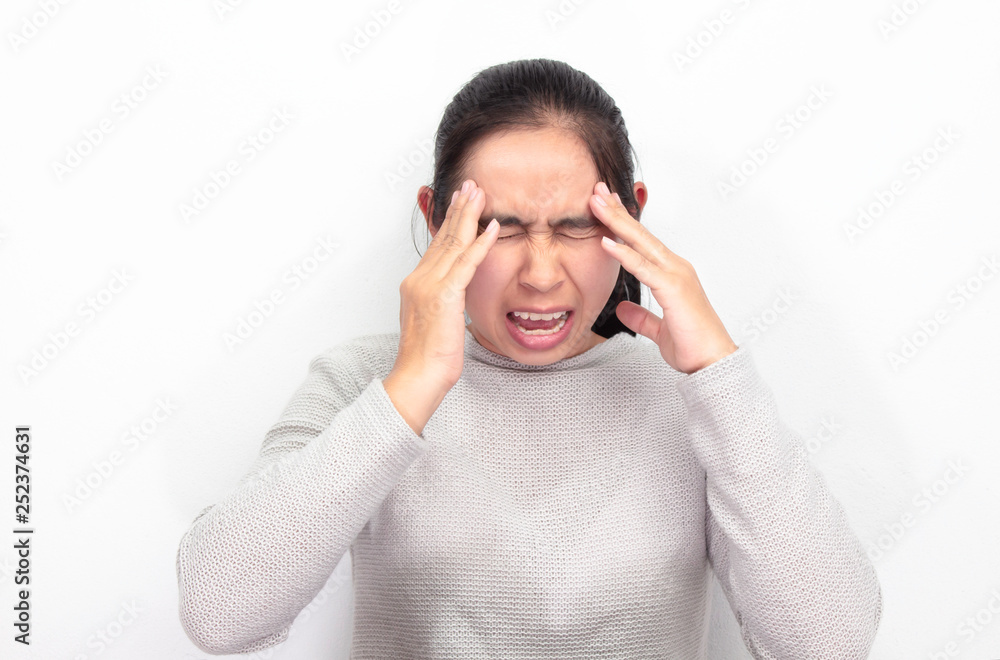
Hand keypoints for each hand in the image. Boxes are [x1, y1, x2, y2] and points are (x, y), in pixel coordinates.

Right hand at [394, 178, 498, 389]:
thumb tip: (454, 297)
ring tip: (479, 193)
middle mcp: (419, 279)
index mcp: (415, 284)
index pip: (436, 246)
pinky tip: (492, 226)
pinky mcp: (444, 295)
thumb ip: (443, 303)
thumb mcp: (435, 323)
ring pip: (453, 242)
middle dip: (458, 209)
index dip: (449, 222)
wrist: (417, 377)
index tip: (459, 203)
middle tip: (470, 186)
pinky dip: (481, 242)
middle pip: (442, 237)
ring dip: (468, 215)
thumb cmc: (427, 359)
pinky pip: (466, 262)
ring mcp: (430, 285)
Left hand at [590, 181, 737, 374]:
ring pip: (641, 243)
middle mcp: (675, 268)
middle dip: (617, 211)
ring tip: (597, 204)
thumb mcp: (658, 329)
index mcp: (672, 274)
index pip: (643, 243)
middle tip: (597, 190)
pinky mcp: (673, 289)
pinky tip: (607, 241)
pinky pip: (644, 267)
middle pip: (640, 234)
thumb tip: (623, 308)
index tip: (606, 206)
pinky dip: (624, 254)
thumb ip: (641, 317)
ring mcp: (676, 275)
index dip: (623, 223)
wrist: (712, 363)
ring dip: (617, 222)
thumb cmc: (692, 345)